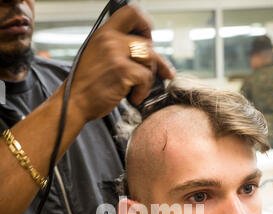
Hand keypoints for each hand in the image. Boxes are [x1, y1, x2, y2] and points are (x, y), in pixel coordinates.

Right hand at [69, 5, 175, 123]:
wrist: (74, 103)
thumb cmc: (86, 85)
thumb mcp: (96, 56)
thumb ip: (114, 48)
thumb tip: (142, 51)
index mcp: (103, 33)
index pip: (131, 12)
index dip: (145, 24)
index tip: (149, 39)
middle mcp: (109, 39)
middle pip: (146, 43)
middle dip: (157, 62)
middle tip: (160, 73)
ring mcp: (115, 54)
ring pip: (149, 60)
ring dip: (148, 78)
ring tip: (137, 90)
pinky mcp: (122, 71)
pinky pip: (146, 77)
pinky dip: (143, 91)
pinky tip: (133, 97)